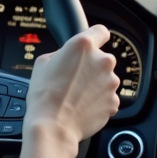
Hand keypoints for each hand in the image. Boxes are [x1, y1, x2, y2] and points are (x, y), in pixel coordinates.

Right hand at [25, 25, 120, 150]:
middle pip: (102, 58)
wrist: (53, 126)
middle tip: (74, 79)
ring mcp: (110, 82)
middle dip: (91, 67)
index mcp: (83, 46)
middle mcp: (102, 61)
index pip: (100, 31)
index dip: (95, 37)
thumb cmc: (44, 96)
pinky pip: (107, 97)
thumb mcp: (42, 63)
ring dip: (95, 85)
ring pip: (105, 79)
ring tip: (77, 96)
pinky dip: (98, 101)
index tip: (93, 44)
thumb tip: (67, 57)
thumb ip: (60, 54)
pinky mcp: (114, 101)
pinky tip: (83, 107)